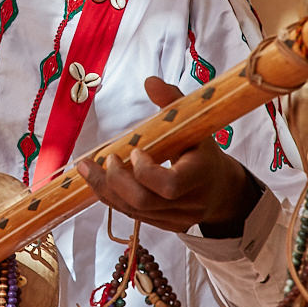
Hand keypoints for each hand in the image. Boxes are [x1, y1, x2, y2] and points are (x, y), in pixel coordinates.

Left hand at [77, 76, 260, 235]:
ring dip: (105, 188)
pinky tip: (98, 179)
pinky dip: (110, 197)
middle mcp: (190, 202)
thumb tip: (149, 81)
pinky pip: (130, 215)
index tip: (135, 151)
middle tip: (106, 159)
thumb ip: (172, 100)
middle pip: (144, 202)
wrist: (219, 187)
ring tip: (88, 166)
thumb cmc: (201, 149)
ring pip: (133, 211)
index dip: (145, 171)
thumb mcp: (193, 121)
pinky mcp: (163, 225)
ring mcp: (176, 219)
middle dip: (116, 180)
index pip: (170, 185)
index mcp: (201, 174)